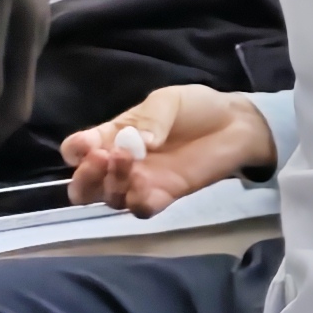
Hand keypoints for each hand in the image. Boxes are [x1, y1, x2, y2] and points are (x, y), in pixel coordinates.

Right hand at [62, 86, 276, 216]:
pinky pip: (141, 209)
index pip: (77, 150)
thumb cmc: (196, 108)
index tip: (88, 144)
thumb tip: (136, 143)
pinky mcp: (166, 195)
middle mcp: (120, 163)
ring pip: (110, 199)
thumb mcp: (167, 102)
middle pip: (84, 185)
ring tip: (129, 161)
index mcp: (112, 136)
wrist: (236, 122)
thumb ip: (149, 120)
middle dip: (84, 176)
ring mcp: (142, 182)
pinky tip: (145, 185)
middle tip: (102, 158)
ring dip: (111, 184)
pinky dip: (136, 201)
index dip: (75, 150)